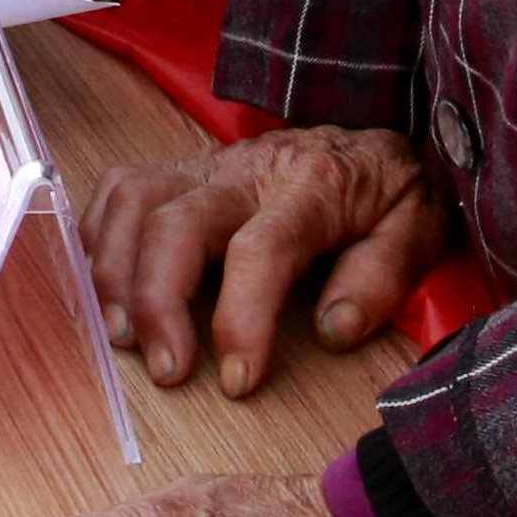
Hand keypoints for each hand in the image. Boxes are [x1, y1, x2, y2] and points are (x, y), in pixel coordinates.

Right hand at [80, 125, 442, 397]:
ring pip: (135, 201)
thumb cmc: (390, 192)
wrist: (374, 136)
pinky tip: (105, 289)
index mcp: (311, 186)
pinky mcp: (182, 170)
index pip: (260, 250)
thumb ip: (381, 277)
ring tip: (123, 338)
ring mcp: (206, 165)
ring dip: (115, 271)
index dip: (242, 318)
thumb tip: (332, 330)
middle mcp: (247, 170)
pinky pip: (119, 189)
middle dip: (158, 300)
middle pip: (176, 222)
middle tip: (166, 370)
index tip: (237, 380)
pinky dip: (99, 237)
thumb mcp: (418, 228)